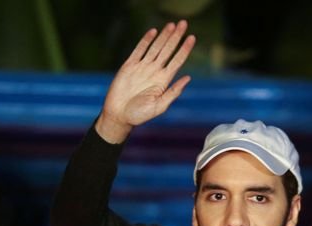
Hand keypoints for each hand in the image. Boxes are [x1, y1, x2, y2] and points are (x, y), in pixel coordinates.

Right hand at [96, 20, 194, 142]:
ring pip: (155, 47)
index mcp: (163, 80)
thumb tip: (188, 78)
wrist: (119, 115)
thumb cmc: (139, 115)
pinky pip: (139, 50)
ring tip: (171, 24)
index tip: (192, 38)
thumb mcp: (159, 106)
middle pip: (168, 50)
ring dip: (163, 36)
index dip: (185, 49)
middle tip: (183, 23)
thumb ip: (173, 92)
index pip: (177, 60)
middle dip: (176, 37)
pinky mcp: (129, 65)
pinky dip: (146, 40)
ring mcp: (142, 67)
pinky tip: (153, 32)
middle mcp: (155, 71)